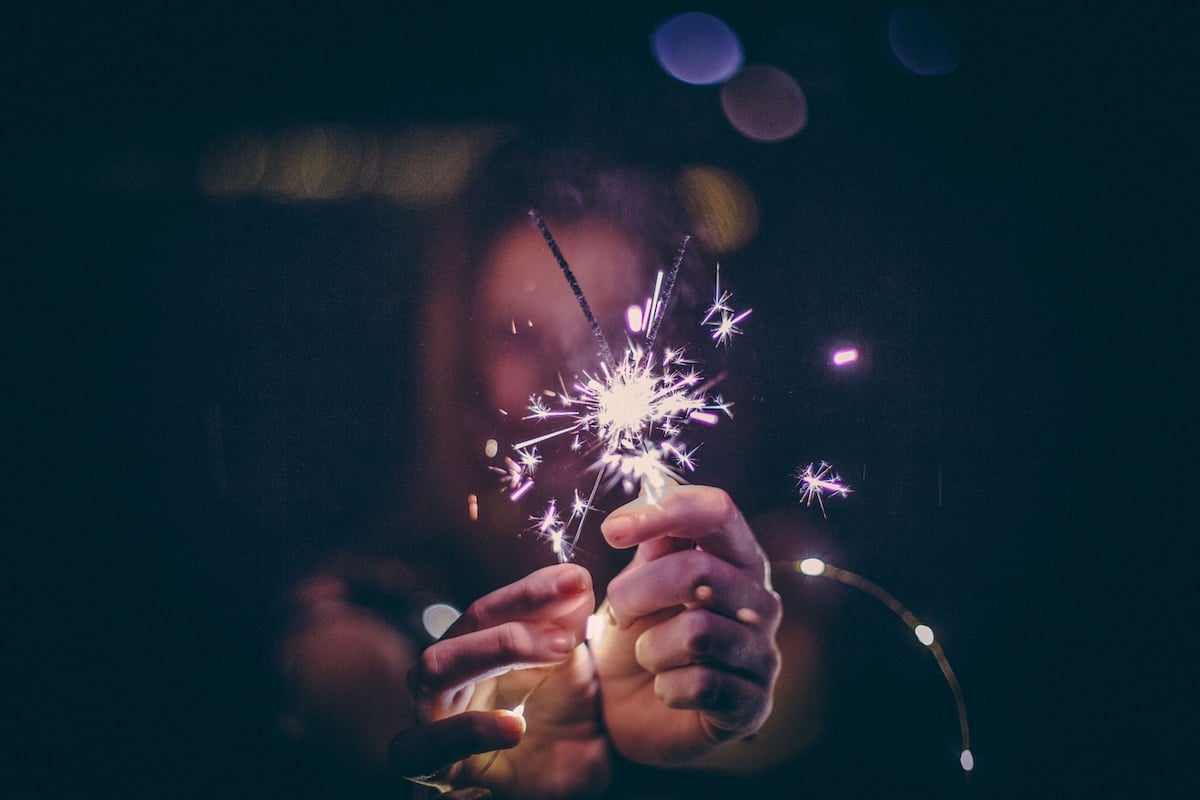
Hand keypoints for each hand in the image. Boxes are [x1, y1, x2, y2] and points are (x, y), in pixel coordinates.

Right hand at [391, 563, 610, 799]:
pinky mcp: (433, 775)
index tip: (577, 581)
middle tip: (568, 634)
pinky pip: (423, 752)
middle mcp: (445, 688)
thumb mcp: (575, 677)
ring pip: (433, 674)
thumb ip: (569, 631)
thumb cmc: (562, 737)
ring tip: (553, 662)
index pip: (487, 611)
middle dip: (512, 621)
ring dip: (493, 655)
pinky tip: (513, 729)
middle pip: (458, 634)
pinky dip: (467, 734)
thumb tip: (576, 580)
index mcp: (474, 656)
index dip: (529, 592)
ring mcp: (433, 728)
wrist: (562, 796)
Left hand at [591, 484, 781, 765]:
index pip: (717, 511)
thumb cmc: (631, 638)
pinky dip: (666, 687)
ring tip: (646, 657)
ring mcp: (762, 653)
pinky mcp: (754, 704)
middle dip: (637, 591)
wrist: (626, 718)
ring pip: (698, 630)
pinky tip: (666, 690)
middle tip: (615, 612)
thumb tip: (655, 511)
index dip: (664, 511)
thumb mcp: (631, 587)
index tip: (611, 531)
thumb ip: (648, 550)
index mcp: (732, 557)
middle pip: (700, 571)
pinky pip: (703, 684)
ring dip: (650, 646)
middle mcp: (759, 599)